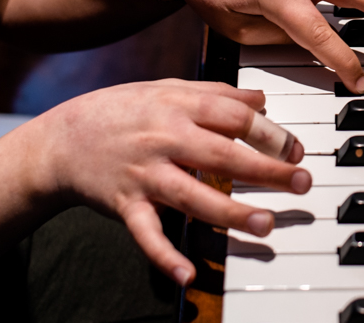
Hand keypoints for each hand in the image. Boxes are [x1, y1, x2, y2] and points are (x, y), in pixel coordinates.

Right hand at [41, 79, 307, 286]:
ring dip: (231, 214)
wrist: (62, 141)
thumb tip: (261, 98)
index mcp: (178, 107)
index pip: (234, 118)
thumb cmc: (120, 111)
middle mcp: (164, 139)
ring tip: (266, 224)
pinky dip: (164, 256)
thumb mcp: (166, 89)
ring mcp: (145, 174)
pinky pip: (146, 234)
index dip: (270, 133)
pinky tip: (187, 274)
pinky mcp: (126, 206)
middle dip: (266, 171)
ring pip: (193, 197)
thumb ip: (216, 93)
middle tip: (301, 183)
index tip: (296, 150)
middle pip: (223, 155)